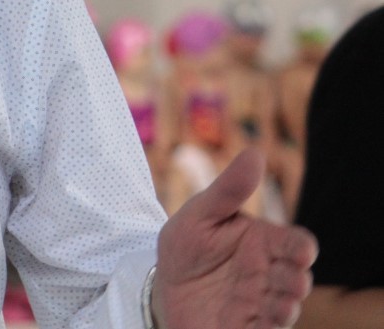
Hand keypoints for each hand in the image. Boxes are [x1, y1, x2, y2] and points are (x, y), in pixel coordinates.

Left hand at [153, 149, 316, 328]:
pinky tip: (263, 324)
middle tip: (291, 281)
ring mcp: (261, 303)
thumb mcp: (199, 215)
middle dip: (296, 281)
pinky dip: (269, 328)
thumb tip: (255, 153)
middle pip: (298, 278)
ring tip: (281, 305)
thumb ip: (228, 189)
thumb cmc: (186, 246)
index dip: (302, 248)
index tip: (301, 251)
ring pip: (286, 308)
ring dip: (286, 307)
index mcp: (264, 243)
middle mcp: (269, 274)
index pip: (297, 244)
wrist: (162, 287)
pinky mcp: (247, 327)